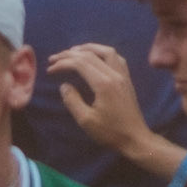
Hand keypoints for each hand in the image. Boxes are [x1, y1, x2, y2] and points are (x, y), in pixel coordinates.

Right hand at [48, 43, 153, 162]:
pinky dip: (102, 53)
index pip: (80, 63)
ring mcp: (123, 75)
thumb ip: (72, 101)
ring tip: (72, 52)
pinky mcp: (127, 79)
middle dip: (70, 54)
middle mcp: (115, 74)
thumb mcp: (86, 121)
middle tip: (54, 59)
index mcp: (104, 84)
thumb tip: (64, 85)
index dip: (63, 63)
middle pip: (91, 54)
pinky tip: (95, 57)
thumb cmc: (110, 132)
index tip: (50, 70)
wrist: (136, 138)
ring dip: (88, 48)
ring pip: (106, 51)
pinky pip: (116, 58)